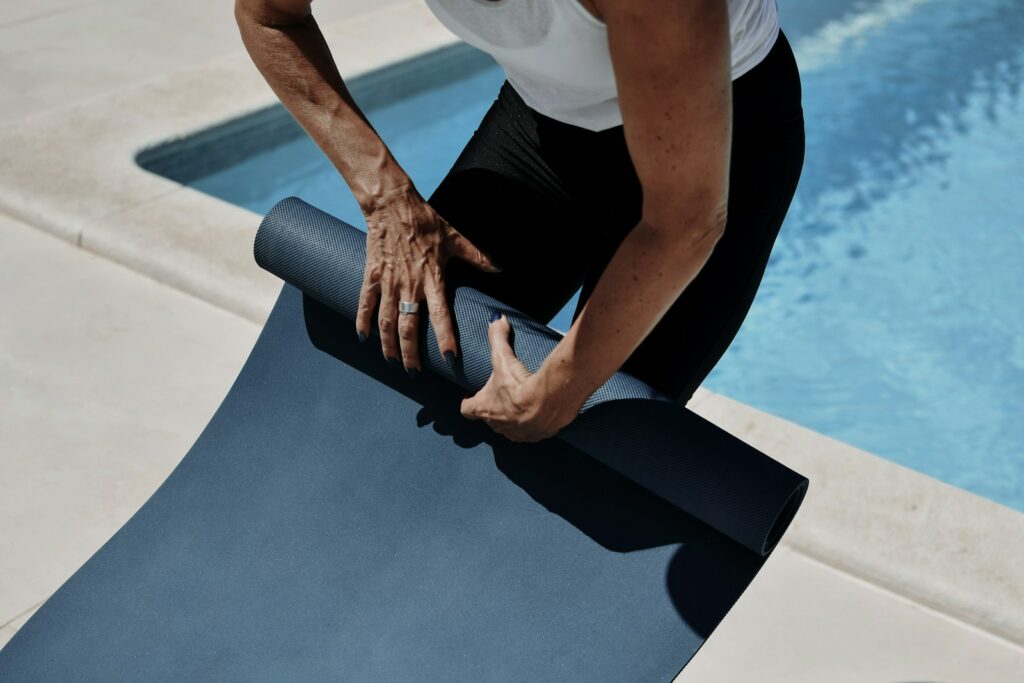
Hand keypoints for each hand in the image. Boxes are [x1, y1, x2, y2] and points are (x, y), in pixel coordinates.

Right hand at [356, 181, 499, 373]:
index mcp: (432, 277)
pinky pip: (365, 303)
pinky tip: (364, 338)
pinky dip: (363, 321)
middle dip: (410, 352)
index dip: (445, 337)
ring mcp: (388, 282)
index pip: (440, 314)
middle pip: (409, 327)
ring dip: (388, 344)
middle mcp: (409, 285)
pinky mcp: (371, 275)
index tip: (449, 357)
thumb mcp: (454, 237)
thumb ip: (476, 255)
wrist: (391, 204)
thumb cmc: (425, 220)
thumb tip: (498, 267)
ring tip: (391, 361)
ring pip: (387, 321)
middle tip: (414, 372)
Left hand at [460, 314, 580, 442]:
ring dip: (513, 419)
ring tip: (522, 404)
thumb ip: (497, 338)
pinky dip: (533, 425)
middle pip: (489, 419)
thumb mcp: (504, 358)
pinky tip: (540, 413)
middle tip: (502, 395)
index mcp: (484, 408)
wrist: (548, 403)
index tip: (470, 397)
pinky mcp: (536, 437)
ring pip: (510, 429)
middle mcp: (497, 425)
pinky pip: (531, 433)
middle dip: (494, 409)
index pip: (466, 410)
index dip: (468, 403)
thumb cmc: (519, 384)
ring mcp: (517, 434)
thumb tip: (496, 319)